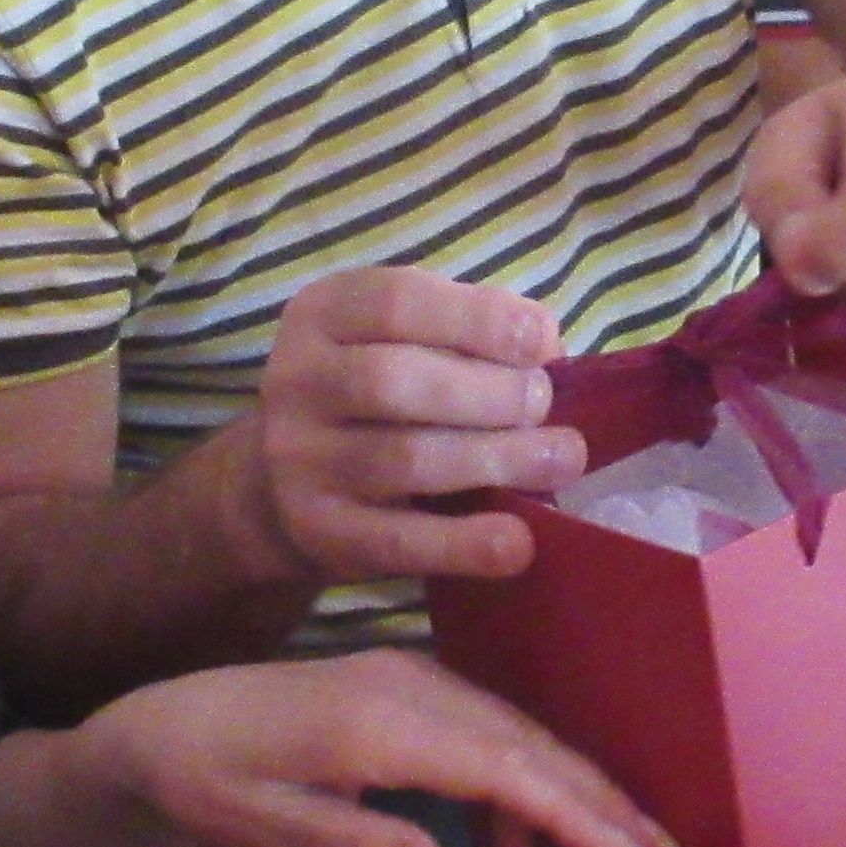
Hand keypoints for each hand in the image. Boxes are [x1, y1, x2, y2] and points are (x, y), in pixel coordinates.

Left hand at [80, 649, 668, 846]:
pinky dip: (512, 788)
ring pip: (511, 736)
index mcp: (375, 722)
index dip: (569, 810)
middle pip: (522, 742)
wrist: (163, 727)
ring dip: (564, 793)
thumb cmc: (207, 782)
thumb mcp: (262, 828)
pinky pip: (481, 735)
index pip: (498, 767)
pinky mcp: (405, 689)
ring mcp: (409, 680)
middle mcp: (405, 686)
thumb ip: (352, 846)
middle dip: (594, 798)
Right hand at [239, 266, 578, 587]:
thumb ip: (467, 330)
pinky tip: (517, 542)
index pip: (397, 302)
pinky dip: (465, 544)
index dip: (479, 319)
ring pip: (405, 458)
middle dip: (490, 392)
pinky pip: (399, 541)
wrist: (284, 488)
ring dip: (496, 458)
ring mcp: (299, 462)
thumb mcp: (401, 341)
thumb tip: (545, 343)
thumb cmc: (371, 399)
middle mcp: (296, 382)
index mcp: (321, 315)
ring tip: (561, 458)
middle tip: (542, 405)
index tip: (542, 342)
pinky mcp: (319, 532)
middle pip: (395, 380)